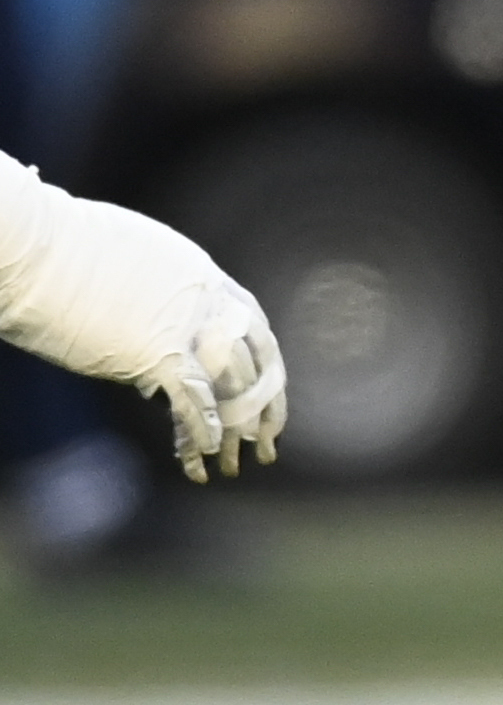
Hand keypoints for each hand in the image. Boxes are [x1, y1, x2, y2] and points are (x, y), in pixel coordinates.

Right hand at [0, 172, 286, 478]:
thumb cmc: (57, 244)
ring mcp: (184, 326)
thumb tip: (149, 317)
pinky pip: (195, 399)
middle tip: (269, 436)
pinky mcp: (155, 352)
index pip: (252, 323)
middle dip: (266, 402)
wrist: (31, 246)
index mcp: (199, 273)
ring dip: (240, 428)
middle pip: (256, 359)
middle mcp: (204, 299)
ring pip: (233, 385)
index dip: (263, 360)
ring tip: (240, 459)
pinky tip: (210, 452)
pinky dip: (205, 429)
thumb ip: (154, 288)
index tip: (267, 384)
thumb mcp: (128, 256)